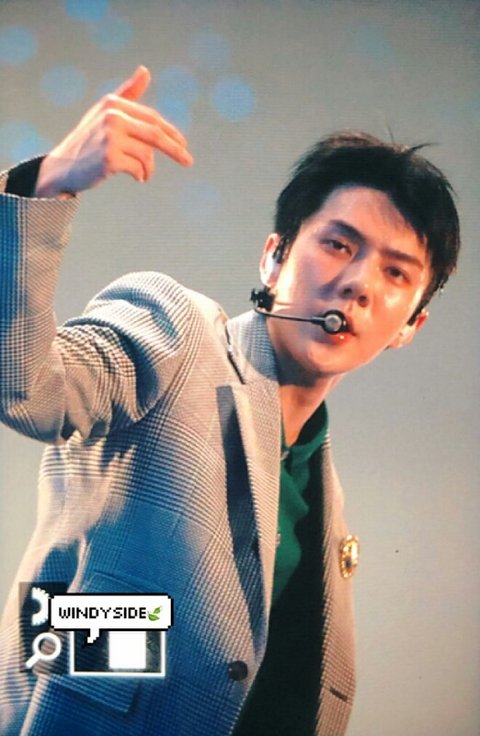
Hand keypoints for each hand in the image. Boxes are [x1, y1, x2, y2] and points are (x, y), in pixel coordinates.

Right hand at [35, 66, 192, 197]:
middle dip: (175, 149)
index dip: (171, 133)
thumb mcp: (106, 112)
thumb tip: (145, 70)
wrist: (64, 166)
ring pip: (147, 155)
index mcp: (113, 103)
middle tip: (188, 161)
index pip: (152, 118)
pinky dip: (141, 175)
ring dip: (150, 168)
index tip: (183, 145)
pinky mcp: (109, 158)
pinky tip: (138, 178)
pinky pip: (138, 168)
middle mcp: (112, 116)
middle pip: (155, 134)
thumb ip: (128, 94)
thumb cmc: (89, 139)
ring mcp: (110, 137)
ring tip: (145, 175)